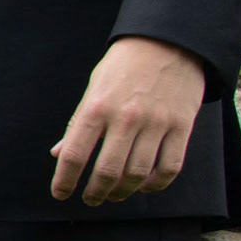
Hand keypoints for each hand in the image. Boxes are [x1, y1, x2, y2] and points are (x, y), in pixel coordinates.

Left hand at [50, 36, 207, 204]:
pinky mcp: (182, 126)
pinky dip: (155, 185)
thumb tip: (58, 154)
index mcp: (97, 107)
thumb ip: (78, 123)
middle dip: (95, 193)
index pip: (75, 154)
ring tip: (114, 195)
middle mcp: (126, 117)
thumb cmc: (124, 65)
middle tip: (90, 199)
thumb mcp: (94, 87)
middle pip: (107, 172)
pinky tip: (144, 186)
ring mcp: (157, 122)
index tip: (60, 194)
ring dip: (123, 192)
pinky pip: (170, 168)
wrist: (170, 41)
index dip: (64, 181)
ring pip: (138, 175)